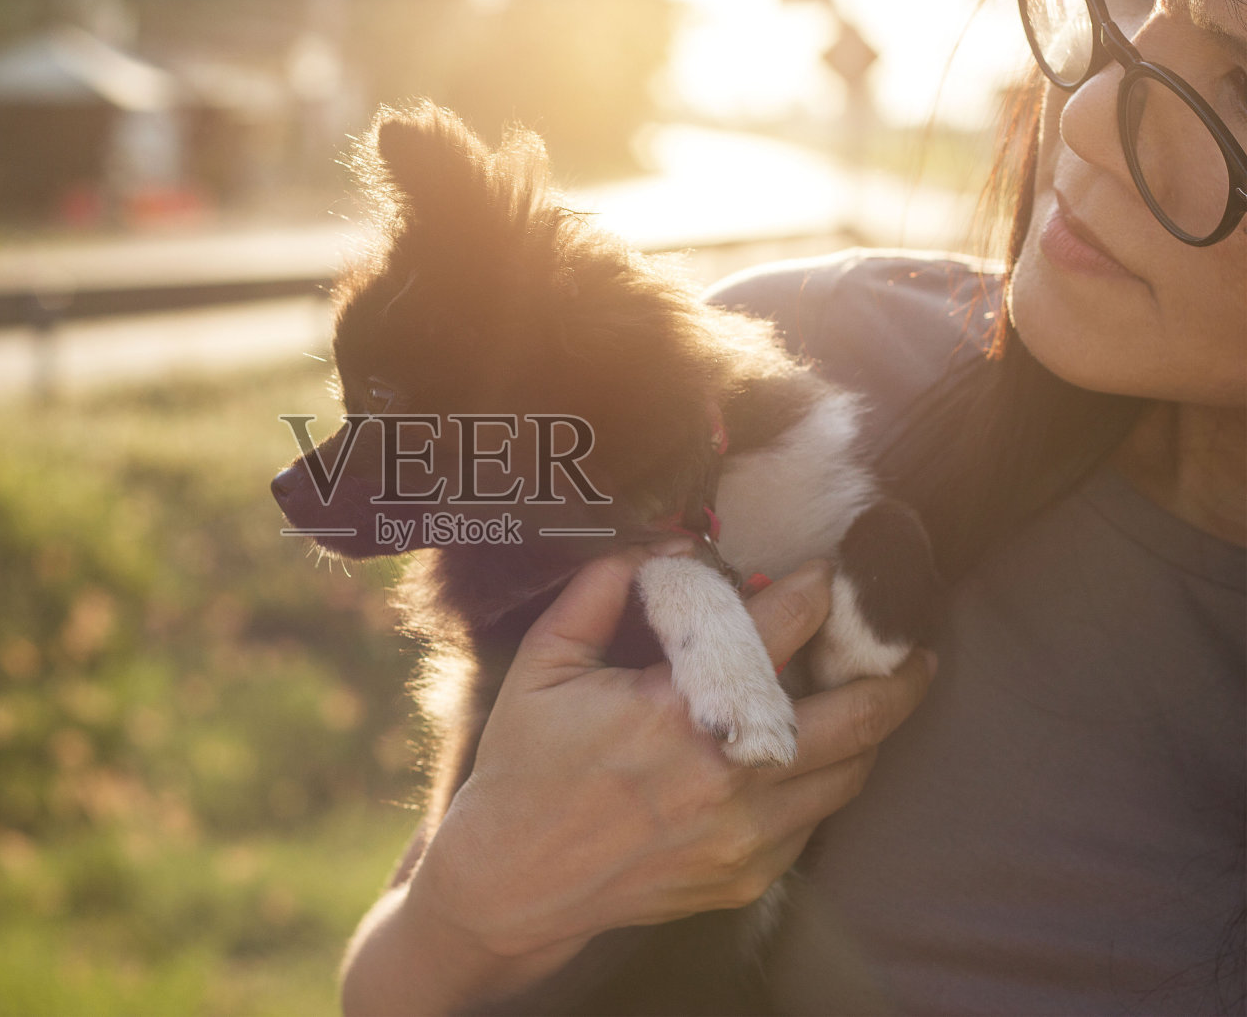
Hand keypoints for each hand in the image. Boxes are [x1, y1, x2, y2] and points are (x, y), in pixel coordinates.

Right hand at [406, 545, 935, 978]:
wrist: (514, 882)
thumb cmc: (526, 765)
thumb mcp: (545, 663)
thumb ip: (601, 591)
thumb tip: (666, 545)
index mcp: (673, 713)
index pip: (775, 631)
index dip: (815, 591)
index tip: (829, 572)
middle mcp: (723, 776)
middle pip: (852, 716)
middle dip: (896, 672)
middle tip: (913, 644)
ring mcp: (742, 836)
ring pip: (849, 774)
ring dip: (873, 730)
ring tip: (884, 695)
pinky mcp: (747, 876)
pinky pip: (817, 823)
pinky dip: (829, 782)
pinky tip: (822, 755)